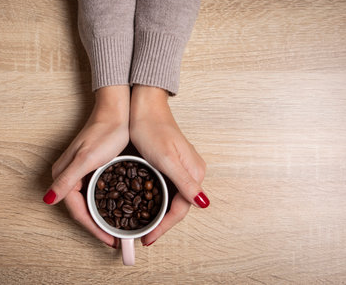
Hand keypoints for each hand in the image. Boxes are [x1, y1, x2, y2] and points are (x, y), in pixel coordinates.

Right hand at [43, 86, 129, 247]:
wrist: (116, 113)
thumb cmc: (104, 132)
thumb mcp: (86, 158)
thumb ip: (67, 180)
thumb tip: (48, 200)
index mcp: (63, 175)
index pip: (78, 211)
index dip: (94, 228)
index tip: (111, 239)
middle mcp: (67, 176)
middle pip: (82, 209)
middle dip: (98, 226)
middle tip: (116, 238)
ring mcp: (78, 173)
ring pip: (89, 203)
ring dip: (101, 217)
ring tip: (117, 229)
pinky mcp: (89, 169)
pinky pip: (95, 194)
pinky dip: (105, 205)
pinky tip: (115, 210)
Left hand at [129, 85, 209, 245]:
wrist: (145, 107)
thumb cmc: (152, 129)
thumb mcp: (166, 158)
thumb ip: (184, 182)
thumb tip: (203, 204)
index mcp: (195, 173)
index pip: (181, 209)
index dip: (164, 226)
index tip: (147, 237)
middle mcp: (192, 173)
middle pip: (178, 206)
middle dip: (161, 223)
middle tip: (143, 235)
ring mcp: (182, 169)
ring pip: (171, 199)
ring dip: (158, 214)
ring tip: (142, 226)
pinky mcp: (172, 165)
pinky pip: (166, 189)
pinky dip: (156, 201)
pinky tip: (144, 206)